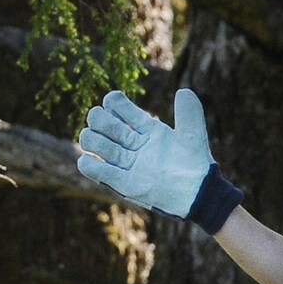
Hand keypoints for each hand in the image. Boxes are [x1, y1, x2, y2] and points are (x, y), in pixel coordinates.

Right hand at [77, 89, 215, 217]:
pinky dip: (91, 166)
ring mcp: (128, 163)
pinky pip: (102, 173)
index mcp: (149, 130)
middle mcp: (135, 145)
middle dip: (100, 120)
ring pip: (98, 145)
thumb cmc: (195, 163)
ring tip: (94, 139)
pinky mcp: (126, 184)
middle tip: (106, 123)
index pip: (123, 109)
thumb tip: (184, 91)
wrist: (197, 192)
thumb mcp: (192, 134)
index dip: (115, 103)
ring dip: (92, 140)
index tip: (113, 101)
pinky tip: (86, 160)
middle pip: (106, 125)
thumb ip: (189, 113)